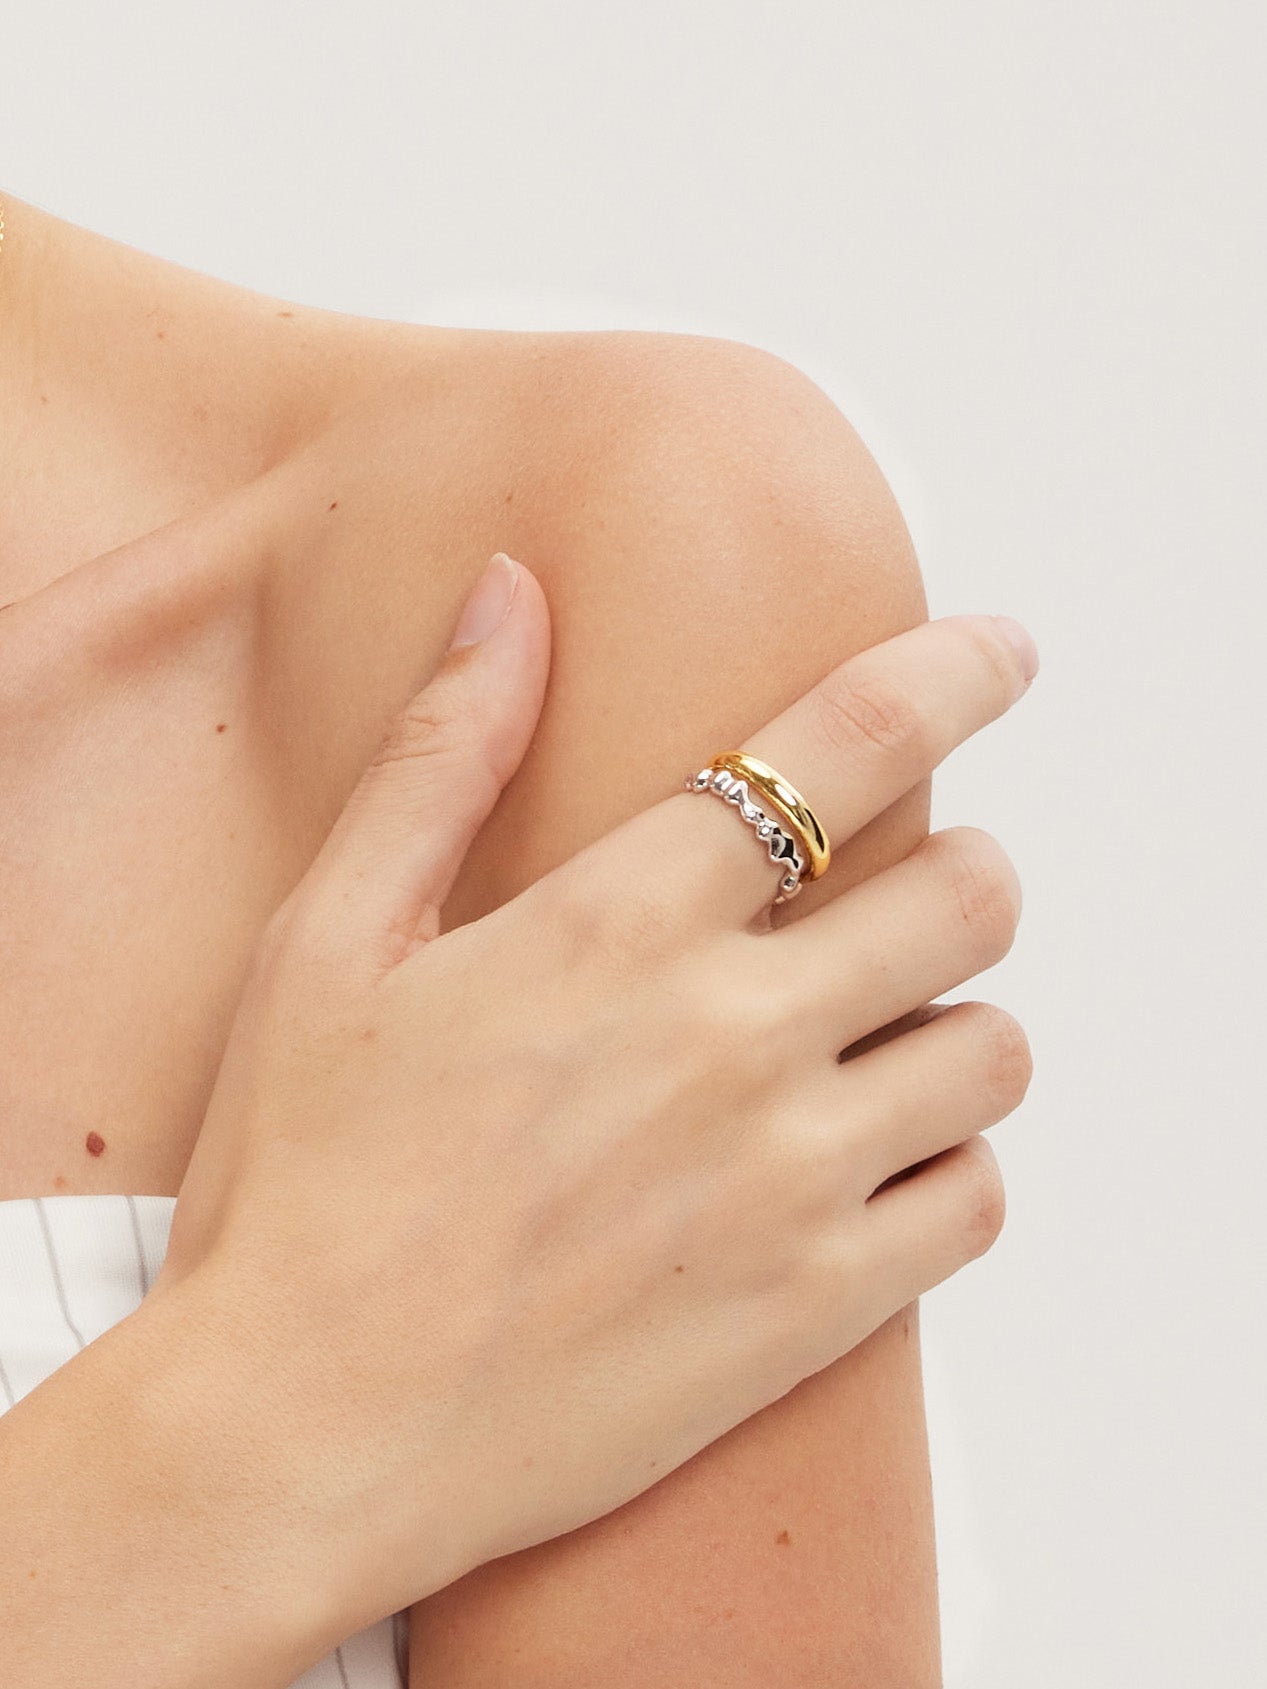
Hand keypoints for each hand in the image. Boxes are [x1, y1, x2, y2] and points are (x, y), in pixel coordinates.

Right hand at [160, 551, 1035, 1639]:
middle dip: (959, 871)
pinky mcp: (815, 1307)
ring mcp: (790, 1177)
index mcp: (622, 924)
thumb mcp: (329, 941)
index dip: (950, 674)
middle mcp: (734, 1035)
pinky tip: (871, 1163)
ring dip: (954, 1021)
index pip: (846, 745)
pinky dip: (950, 1162)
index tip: (998, 653)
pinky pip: (977, 1198)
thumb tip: (510, 593)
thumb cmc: (301, 1185)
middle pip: (970, 894)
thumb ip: (441, 755)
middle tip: (903, 896)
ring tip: (876, 1041)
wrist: (301, 1434)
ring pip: (993, 1048)